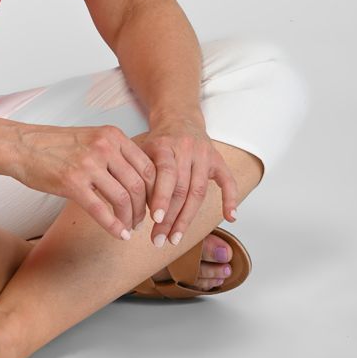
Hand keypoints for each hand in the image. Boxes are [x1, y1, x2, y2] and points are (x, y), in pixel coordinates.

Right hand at [10, 123, 157, 240]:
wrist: (21, 146)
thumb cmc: (54, 145)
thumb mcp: (91, 138)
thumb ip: (114, 153)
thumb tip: (138, 179)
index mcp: (112, 135)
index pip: (147, 166)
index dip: (154, 190)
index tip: (152, 204)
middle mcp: (104, 147)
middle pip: (138, 185)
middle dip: (144, 208)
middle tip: (142, 220)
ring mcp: (88, 164)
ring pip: (123, 199)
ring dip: (130, 219)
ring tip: (129, 227)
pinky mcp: (72, 183)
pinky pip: (101, 210)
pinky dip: (114, 227)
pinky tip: (119, 235)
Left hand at [137, 118, 238, 246]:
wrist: (178, 117)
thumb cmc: (156, 141)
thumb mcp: (141, 149)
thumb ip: (137, 172)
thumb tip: (126, 206)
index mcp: (165, 145)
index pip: (165, 173)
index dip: (161, 197)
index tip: (155, 220)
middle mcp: (186, 148)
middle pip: (181, 188)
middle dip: (170, 218)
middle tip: (159, 239)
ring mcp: (204, 154)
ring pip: (199, 191)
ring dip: (187, 218)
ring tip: (175, 238)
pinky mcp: (218, 159)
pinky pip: (228, 181)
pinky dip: (230, 199)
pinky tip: (230, 218)